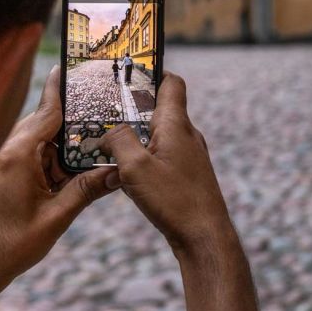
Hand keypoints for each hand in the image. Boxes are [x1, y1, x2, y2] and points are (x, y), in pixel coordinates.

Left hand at [0, 67, 118, 310]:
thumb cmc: (9, 247)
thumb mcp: (56, 218)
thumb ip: (86, 190)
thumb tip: (117, 172)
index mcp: (18, 158)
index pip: (46, 114)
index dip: (61, 91)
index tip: (70, 68)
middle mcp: (5, 156)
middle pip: (42, 125)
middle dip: (68, 117)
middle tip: (94, 105)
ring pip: (35, 144)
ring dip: (59, 144)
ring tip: (88, 143)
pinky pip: (26, 160)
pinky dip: (47, 159)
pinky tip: (64, 170)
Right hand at [98, 73, 231, 254]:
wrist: (205, 237)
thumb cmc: (174, 201)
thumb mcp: (135, 168)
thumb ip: (118, 141)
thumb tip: (109, 132)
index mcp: (176, 125)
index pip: (171, 83)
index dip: (152, 73)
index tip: (129, 73)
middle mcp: (187, 135)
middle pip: (161, 109)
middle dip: (134, 109)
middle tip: (106, 113)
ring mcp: (191, 156)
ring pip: (161, 135)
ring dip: (138, 137)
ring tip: (112, 145)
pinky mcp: (189, 175)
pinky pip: (164, 156)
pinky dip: (146, 158)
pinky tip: (129, 175)